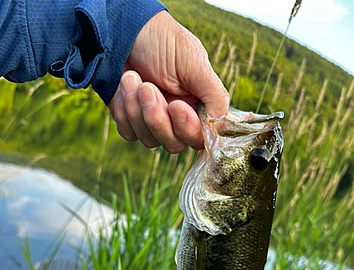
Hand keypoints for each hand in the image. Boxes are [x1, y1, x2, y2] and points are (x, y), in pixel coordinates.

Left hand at [108, 11, 228, 152]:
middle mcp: (177, 119)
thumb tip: (222, 124)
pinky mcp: (131, 121)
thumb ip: (215, 96)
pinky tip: (123, 87)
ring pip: (149, 141)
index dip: (186, 128)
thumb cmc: (163, 41)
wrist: (122, 32)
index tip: (175, 106)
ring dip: (137, 110)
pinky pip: (129, 133)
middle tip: (147, 87)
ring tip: (132, 78)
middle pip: (173, 144)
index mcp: (197, 106)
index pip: (199, 137)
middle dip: (157, 118)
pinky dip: (123, 110)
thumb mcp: (195, 63)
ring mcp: (153, 122)